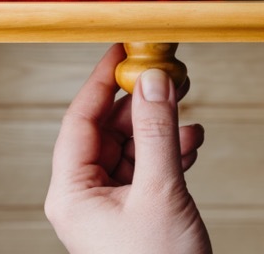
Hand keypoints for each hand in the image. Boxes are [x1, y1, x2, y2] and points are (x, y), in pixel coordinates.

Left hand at [45, 44, 211, 253]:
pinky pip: (148, 168)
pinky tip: (192, 145)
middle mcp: (85, 197)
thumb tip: (153, 79)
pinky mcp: (135, 214)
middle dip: (140, 104)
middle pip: (107, 131)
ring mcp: (110, 207)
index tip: (123, 49)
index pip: (79, 121)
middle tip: (170, 76)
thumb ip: (157, 131)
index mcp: (71, 193)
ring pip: (131, 148)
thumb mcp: (161, 191)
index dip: (101, 82)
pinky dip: (170, 152)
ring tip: (189, 122)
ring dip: (161, 130)